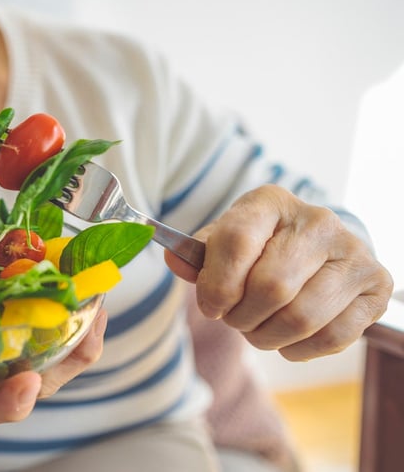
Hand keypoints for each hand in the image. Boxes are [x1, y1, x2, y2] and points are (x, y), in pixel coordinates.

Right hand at [0, 283, 106, 467]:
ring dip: (81, 335)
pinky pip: (48, 358)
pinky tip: (77, 295)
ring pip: (55, 373)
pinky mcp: (2, 378)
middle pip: (40, 388)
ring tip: (97, 288)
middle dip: (72, 351)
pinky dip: (68, 330)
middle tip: (93, 302)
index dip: (4, 403)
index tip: (25, 387)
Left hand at [165, 185, 392, 360]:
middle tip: (236, 319)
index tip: (210, 305)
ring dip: (267, 337)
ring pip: (301, 317)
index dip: (216, 284)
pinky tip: (288, 339)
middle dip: (242, 317)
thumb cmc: (259, 248)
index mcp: (271, 202)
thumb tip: (175, 260)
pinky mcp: (376, 287)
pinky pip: (332, 337)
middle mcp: (319, 221)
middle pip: (271, 288)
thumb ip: (197, 256)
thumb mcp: (223, 242)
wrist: (317, 248)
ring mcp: (354, 253)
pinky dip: (299, 349)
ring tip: (258, 329)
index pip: (237, 241)